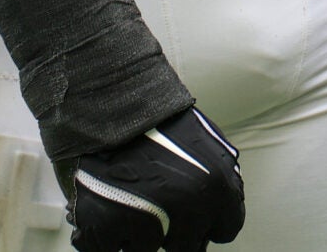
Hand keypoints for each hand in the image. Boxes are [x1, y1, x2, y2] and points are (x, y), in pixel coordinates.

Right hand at [67, 105, 243, 250]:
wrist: (104, 91)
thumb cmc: (153, 114)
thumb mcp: (203, 141)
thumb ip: (216, 183)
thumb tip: (216, 221)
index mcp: (219, 187)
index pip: (225, 229)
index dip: (205, 221)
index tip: (189, 212)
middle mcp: (188, 209)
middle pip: (185, 246)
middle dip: (171, 228)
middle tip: (152, 199)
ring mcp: (145, 220)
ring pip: (145, 250)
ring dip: (135, 230)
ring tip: (123, 192)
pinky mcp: (103, 227)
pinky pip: (106, 250)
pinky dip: (101, 234)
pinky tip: (102, 204)